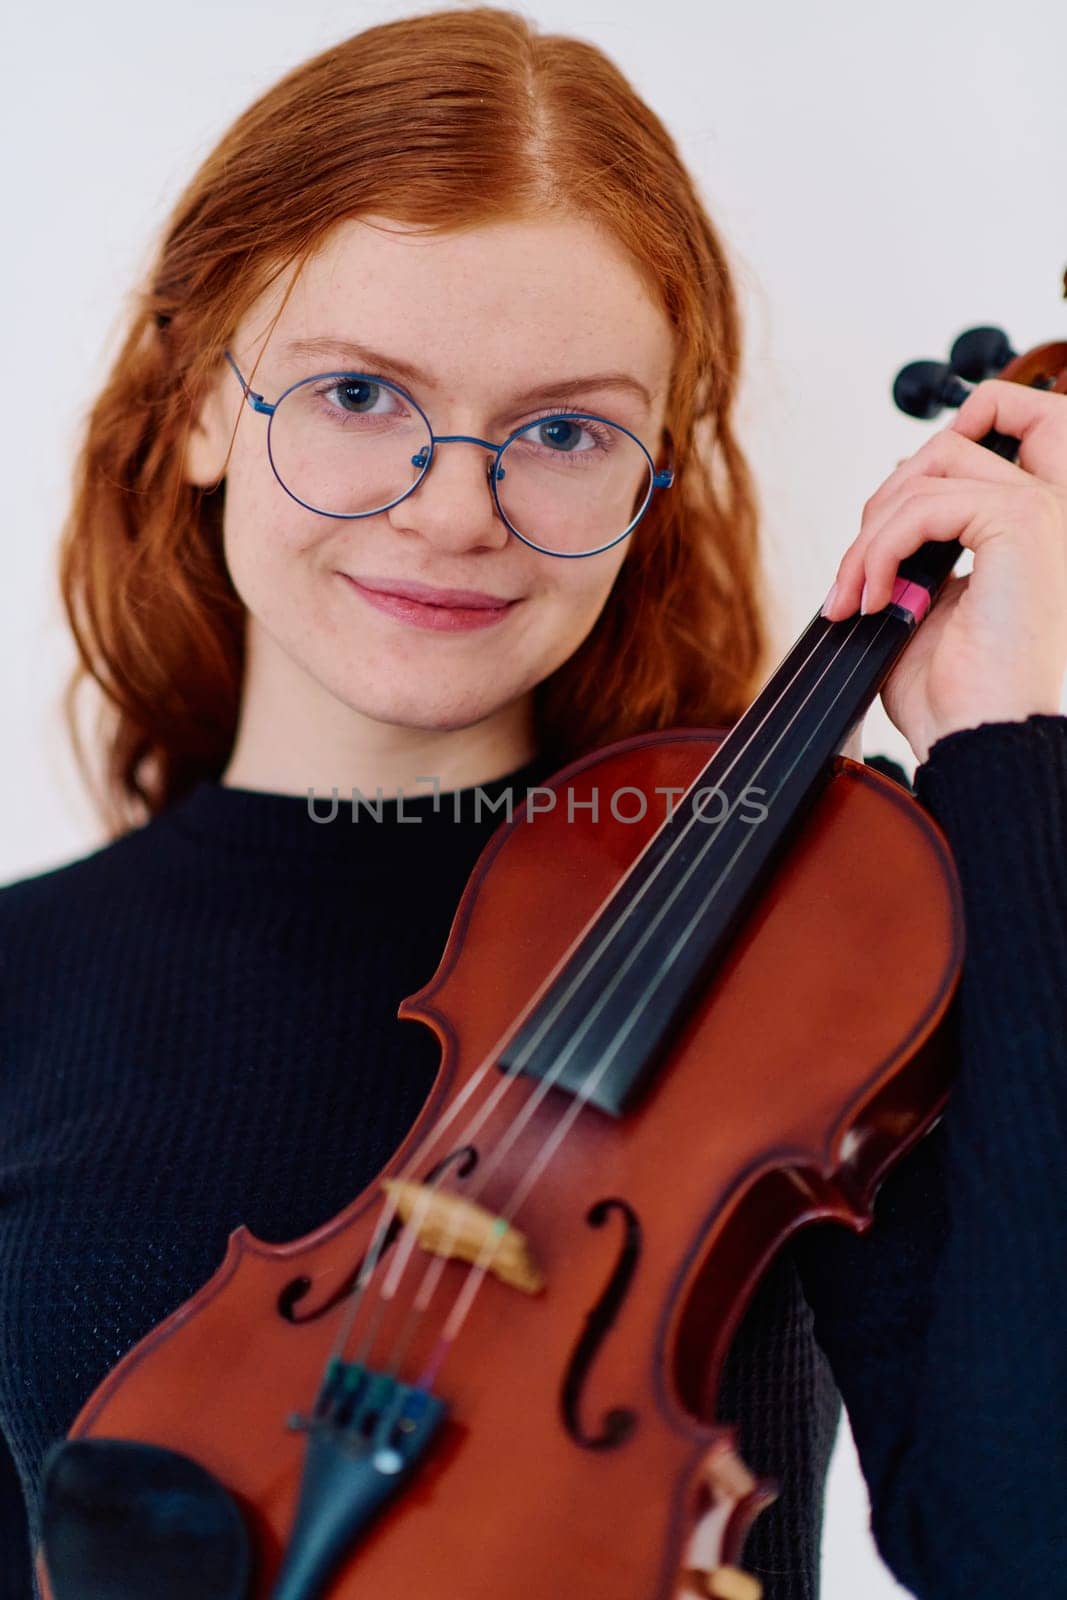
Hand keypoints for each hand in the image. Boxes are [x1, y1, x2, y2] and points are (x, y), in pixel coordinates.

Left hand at [820, 379, 1066, 764]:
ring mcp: (1042, 512)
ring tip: (854, 597)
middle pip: (947, 448)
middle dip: (882, 507)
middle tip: (853, 578)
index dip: (954, 430)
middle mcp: (1052, 510)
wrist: (978, 740)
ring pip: (926, 476)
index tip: (893, 501)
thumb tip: (894, 492)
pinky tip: (875, 598)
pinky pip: (923, 505)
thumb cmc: (955, 694)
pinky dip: (880, 550)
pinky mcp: (1020, 524)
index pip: (1019, 424)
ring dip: (869, 540)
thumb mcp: (928, 598)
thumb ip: (920, 540)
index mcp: (1037, 526)